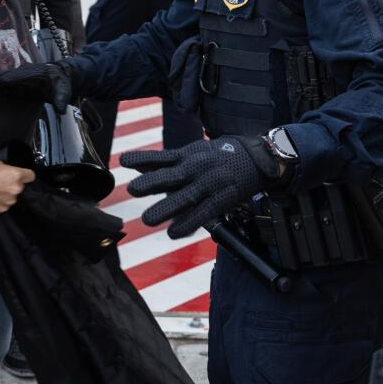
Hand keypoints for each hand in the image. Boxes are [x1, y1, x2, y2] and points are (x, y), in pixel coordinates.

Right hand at [0, 61, 75, 113]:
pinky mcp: (16, 88)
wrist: (62, 76)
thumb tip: (62, 110)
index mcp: (30, 76)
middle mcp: (20, 77)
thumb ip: (61, 99)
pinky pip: (1, 89)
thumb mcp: (64, 90)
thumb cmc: (62, 82)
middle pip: (1, 81)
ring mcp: (17, 82)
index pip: (12, 79)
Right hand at [0, 162, 35, 213]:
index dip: (26, 175)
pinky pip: (4, 204)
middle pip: (20, 187)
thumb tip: (9, 173)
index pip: (31, 176)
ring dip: (6, 194)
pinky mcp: (1, 209)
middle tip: (0, 182)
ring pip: (12, 197)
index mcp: (16, 176)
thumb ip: (8, 169)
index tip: (23, 176)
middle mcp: (15, 189)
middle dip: (12, 184)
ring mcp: (9, 201)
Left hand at [120, 136, 280, 238]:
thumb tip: (139, 165)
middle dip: (151, 183)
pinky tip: (174, 233)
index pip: (162, 157)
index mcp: (189, 154)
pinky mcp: (224, 197)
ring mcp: (211, 182)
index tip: (123, 161)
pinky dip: (189, 223)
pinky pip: (204, 212)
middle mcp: (198, 167)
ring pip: (186, 196)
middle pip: (172, 176)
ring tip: (148, 219)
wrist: (260, 157)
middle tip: (132, 190)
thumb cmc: (222, 154)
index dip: (142, 159)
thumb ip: (168, 161)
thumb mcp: (195, 151)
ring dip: (166, 208)